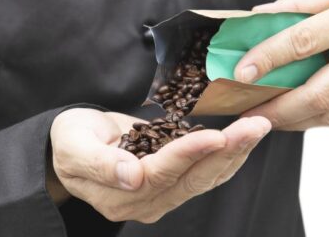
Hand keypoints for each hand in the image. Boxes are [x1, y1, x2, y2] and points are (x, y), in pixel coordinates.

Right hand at [49, 108, 269, 222]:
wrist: (72, 145)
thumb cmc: (69, 140)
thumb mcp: (73, 145)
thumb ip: (99, 162)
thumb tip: (132, 176)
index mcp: (119, 195)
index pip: (160, 174)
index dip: (188, 155)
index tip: (214, 135)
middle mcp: (145, 203)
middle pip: (192, 179)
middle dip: (227, 151)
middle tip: (255, 125)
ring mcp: (161, 196)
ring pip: (206, 178)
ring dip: (235, 152)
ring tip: (259, 126)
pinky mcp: (173, 184)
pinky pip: (206, 174)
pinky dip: (228, 154)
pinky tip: (246, 136)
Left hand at [236, 0, 328, 129]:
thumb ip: (305, 0)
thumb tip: (261, 14)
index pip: (302, 42)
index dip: (266, 59)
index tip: (240, 72)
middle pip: (316, 93)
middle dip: (274, 108)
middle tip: (244, 111)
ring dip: (294, 121)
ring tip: (266, 118)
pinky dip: (322, 121)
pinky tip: (301, 117)